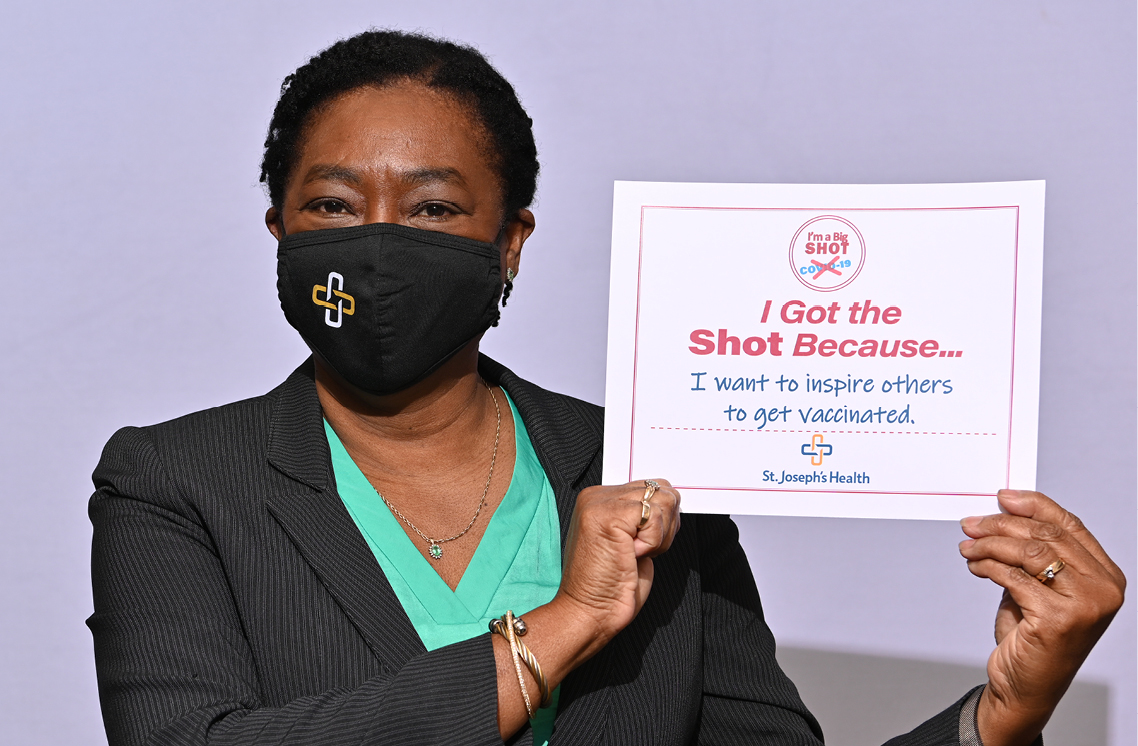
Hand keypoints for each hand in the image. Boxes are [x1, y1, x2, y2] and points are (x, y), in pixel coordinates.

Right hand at [555, 479, 681, 646]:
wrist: (589, 613)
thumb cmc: (610, 587)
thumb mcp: (633, 541)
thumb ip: (645, 517)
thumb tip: (672, 501)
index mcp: (600, 500)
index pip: (652, 487)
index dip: (662, 519)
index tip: (643, 545)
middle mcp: (596, 497)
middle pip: (661, 490)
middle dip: (664, 525)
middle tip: (640, 551)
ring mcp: (599, 504)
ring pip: (662, 501)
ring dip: (659, 536)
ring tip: (633, 554)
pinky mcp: (608, 517)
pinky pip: (655, 517)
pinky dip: (654, 542)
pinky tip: (631, 556)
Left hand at [959, 490, 1124, 745]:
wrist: (1025, 685)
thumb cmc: (1032, 637)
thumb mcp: (1037, 586)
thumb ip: (1032, 554)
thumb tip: (1003, 512)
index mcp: (1105, 576)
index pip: (1070, 525)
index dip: (1033, 505)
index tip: (1002, 497)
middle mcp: (1103, 589)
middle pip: (1047, 535)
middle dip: (1001, 524)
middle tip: (971, 524)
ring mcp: (1085, 605)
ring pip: (1029, 552)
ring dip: (990, 544)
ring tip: (967, 547)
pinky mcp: (1059, 619)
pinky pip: (1014, 577)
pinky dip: (987, 565)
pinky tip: (975, 566)